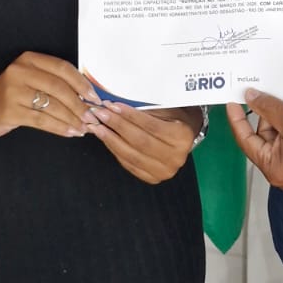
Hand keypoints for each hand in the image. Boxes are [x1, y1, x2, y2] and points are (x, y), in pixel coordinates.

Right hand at [0, 52, 96, 137]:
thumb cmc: (14, 94)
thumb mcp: (32, 79)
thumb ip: (56, 81)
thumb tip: (89, 96)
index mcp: (29, 59)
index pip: (62, 68)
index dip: (81, 83)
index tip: (95, 97)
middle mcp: (19, 71)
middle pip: (59, 87)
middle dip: (79, 104)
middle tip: (92, 116)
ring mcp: (12, 91)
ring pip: (52, 106)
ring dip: (72, 119)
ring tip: (84, 127)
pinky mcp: (9, 110)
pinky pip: (42, 120)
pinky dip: (59, 127)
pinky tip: (70, 132)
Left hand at [83, 104, 202, 183]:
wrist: (185, 135)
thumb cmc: (175, 117)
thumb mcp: (166, 107)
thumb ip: (144, 109)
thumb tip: (114, 105)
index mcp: (182, 137)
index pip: (151, 126)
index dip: (129, 116)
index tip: (111, 105)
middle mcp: (175, 157)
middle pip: (139, 141)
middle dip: (116, 126)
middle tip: (99, 114)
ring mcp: (164, 171)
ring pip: (131, 155)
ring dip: (110, 139)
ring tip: (97, 126)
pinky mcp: (152, 178)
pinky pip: (129, 164)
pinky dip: (115, 150)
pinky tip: (105, 138)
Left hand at [226, 90, 282, 188]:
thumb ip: (268, 108)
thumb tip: (250, 97)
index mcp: (273, 168)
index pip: (246, 141)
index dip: (237, 119)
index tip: (231, 101)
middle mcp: (281, 170)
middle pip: (263, 136)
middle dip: (264, 114)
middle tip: (261, 90)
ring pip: (279, 134)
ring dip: (279, 115)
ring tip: (280, 95)